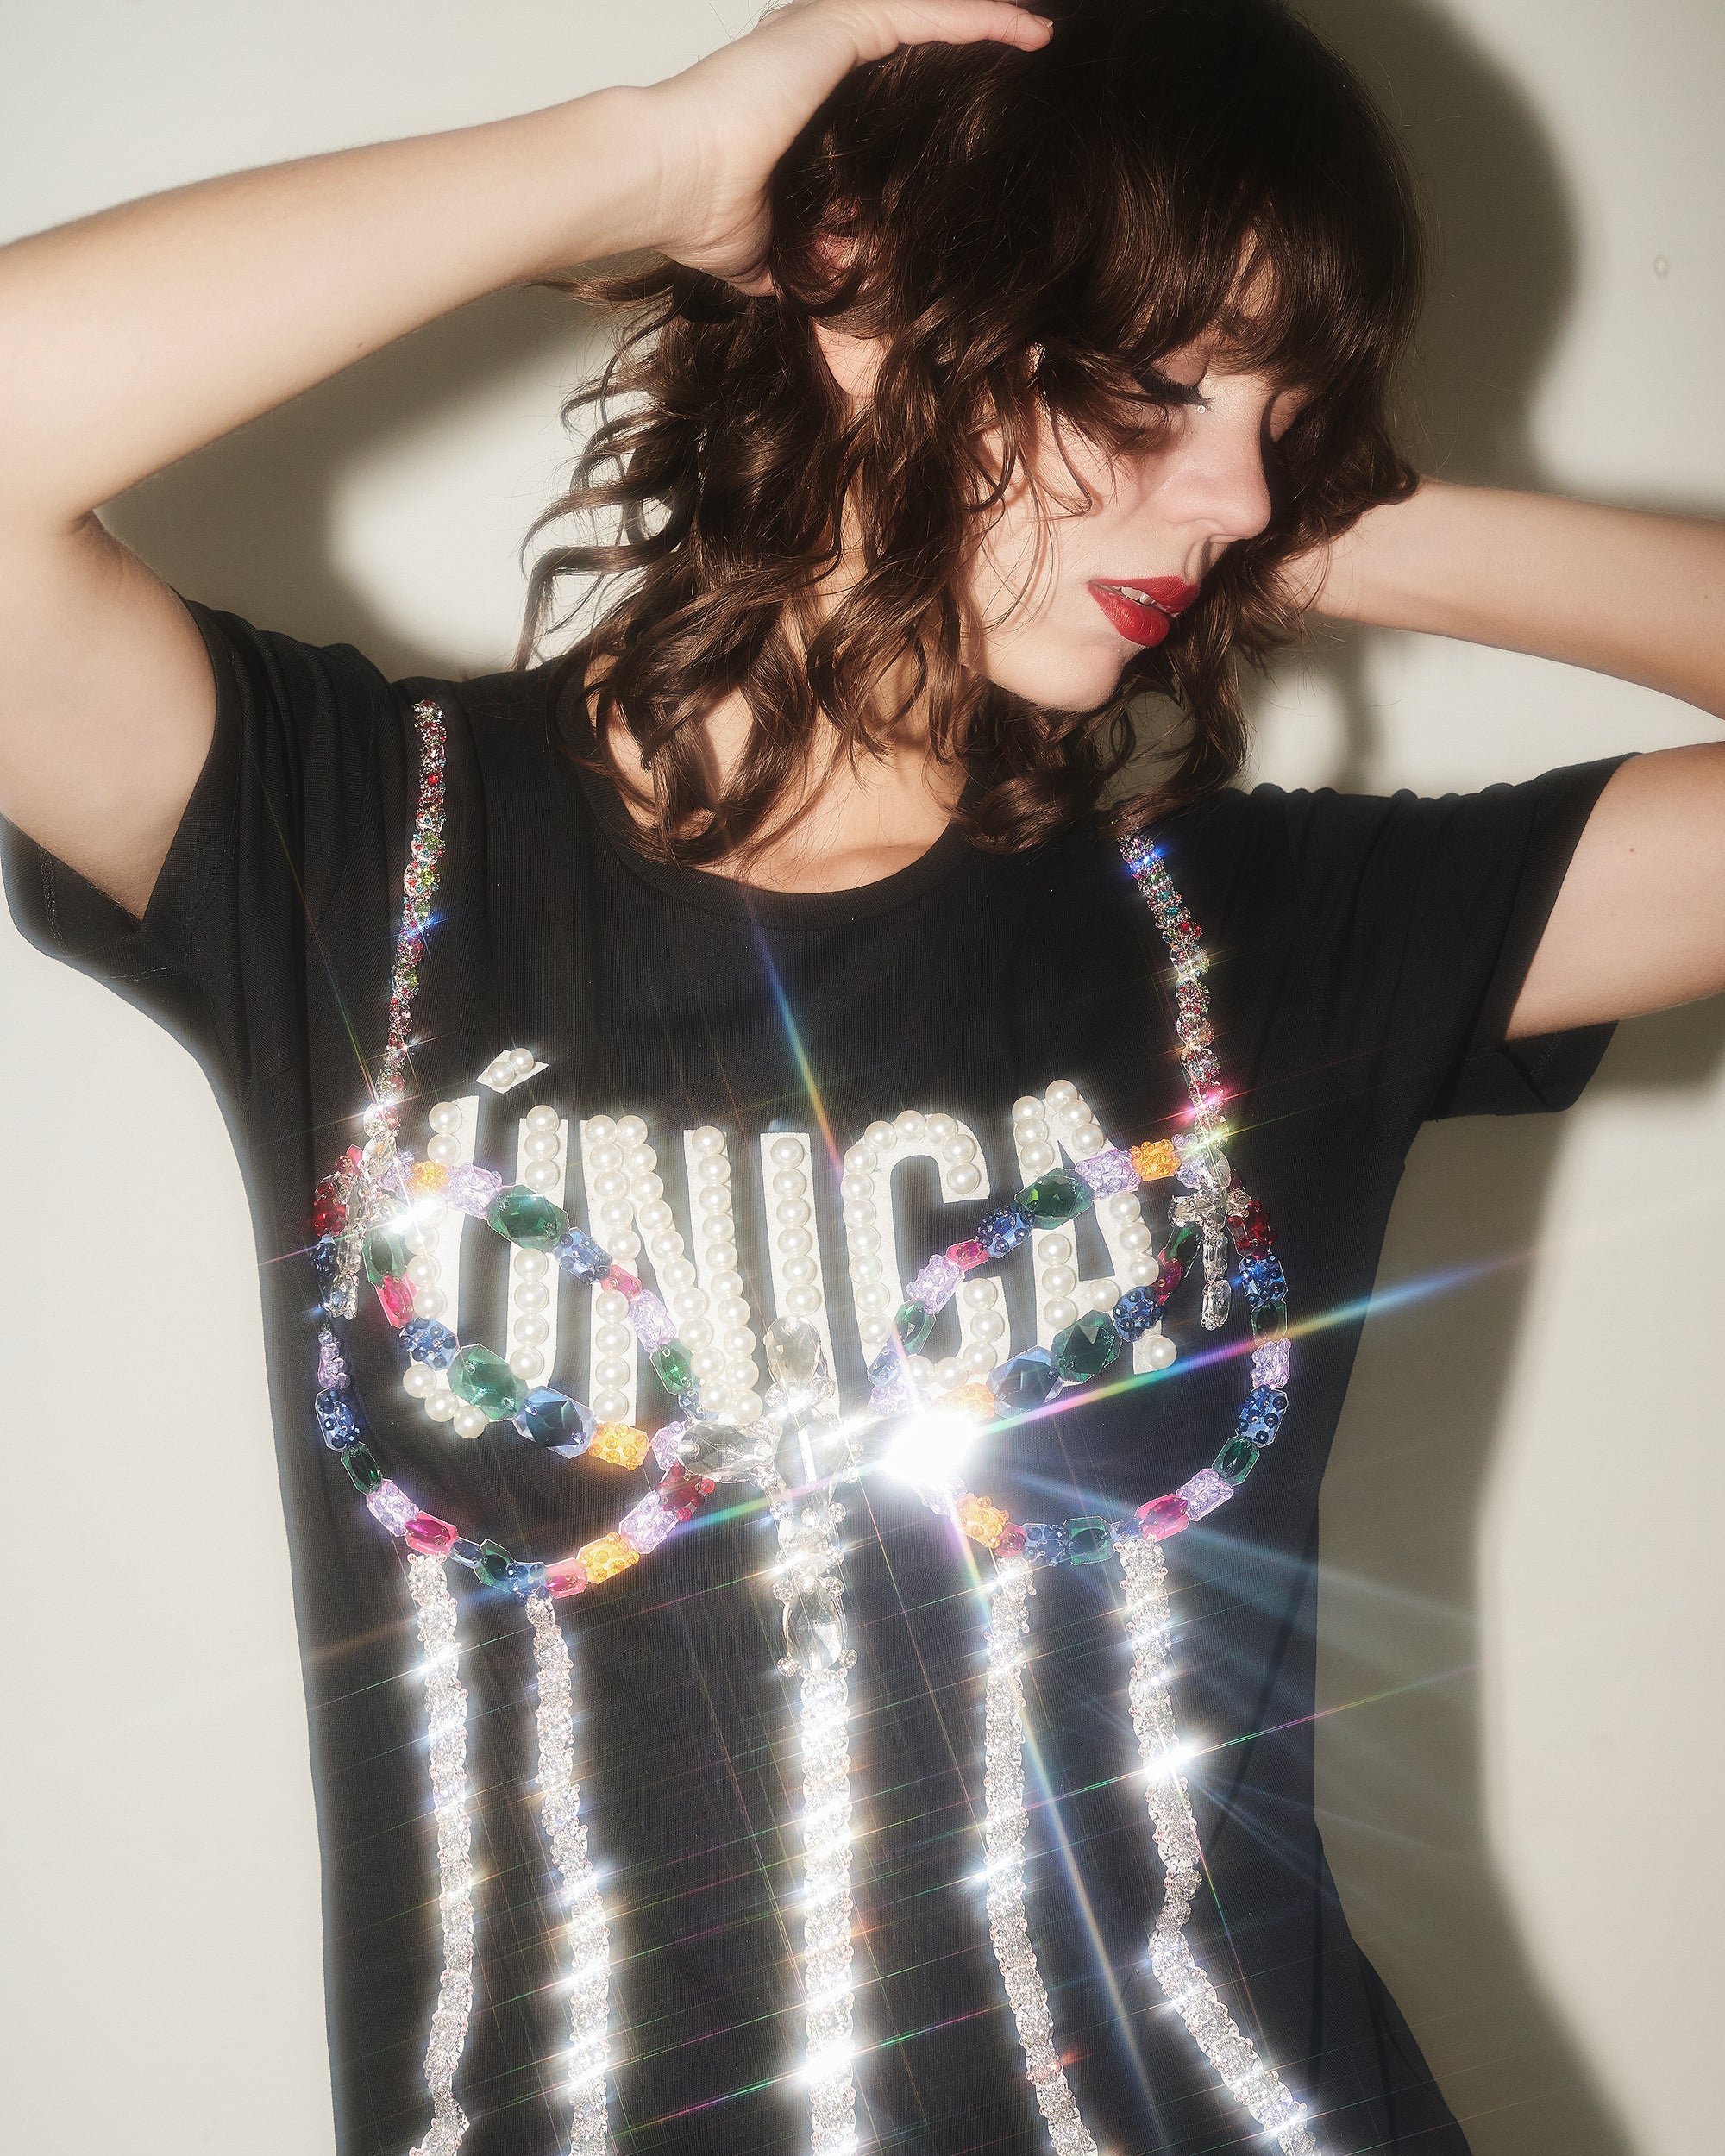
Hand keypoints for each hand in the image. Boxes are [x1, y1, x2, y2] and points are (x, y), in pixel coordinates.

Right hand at [640, 0, 1052, 292]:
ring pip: (923, 13)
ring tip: (1040, 36)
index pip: (879, 73)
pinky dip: (980, 20)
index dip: (926, 81)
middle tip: (1024, 52)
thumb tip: (812, 295)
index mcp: (795, 90)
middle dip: (962, 38)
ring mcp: (822, 29)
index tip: (971, 104)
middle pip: (907, 31)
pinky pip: (926, 14)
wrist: (662, 181)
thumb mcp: (760, 251)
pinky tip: (1028, 31)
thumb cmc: (696, 212)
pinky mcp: (835, 26)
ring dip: (983, 21)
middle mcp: (809, 47)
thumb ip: (792, 258)